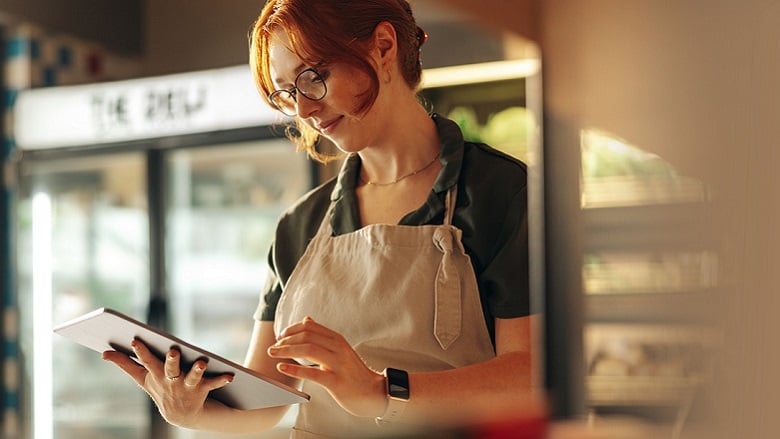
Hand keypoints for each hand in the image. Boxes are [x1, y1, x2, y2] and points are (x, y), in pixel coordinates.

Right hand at [102, 339, 233, 427]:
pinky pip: (213, 383)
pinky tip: (230, 375)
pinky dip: (222, 379)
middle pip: (169, 369)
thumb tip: (103, 353)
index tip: (136, 340)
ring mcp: (186, 387)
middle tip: (173, 351)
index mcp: (156, 375)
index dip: (141, 351)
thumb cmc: (161, 389)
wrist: (182, 415)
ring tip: (201, 362)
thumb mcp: (143, 378)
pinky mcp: (202, 390)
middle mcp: (170, 381)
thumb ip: (125, 364)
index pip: (146, 361)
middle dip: (171, 361)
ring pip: (192, 377)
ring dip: (197, 370)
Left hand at [267, 317, 386, 417]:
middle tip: (273, 347)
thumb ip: (323, 336)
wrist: (373, 392)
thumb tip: (306, 319)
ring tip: (273, 354)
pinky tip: (282, 368)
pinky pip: (312, 373)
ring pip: (308, 350)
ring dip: (286, 350)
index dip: (291, 330)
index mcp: (337, 339)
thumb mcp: (340, 349)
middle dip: (285, 340)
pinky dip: (294, 369)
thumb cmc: (352, 372)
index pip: (310, 327)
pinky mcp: (336, 381)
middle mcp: (338, 348)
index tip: (280, 337)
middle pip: (307, 336)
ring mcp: (338, 364)